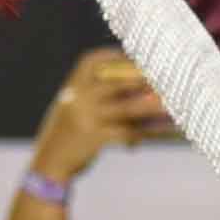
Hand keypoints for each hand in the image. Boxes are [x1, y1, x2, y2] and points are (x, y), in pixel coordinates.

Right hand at [28, 47, 175, 184]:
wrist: (48, 162)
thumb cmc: (69, 130)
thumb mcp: (76, 105)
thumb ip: (100, 93)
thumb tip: (142, 85)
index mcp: (72, 85)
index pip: (95, 61)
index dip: (119, 57)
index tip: (141, 56)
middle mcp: (78, 97)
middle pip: (117, 82)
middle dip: (143, 78)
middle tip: (168, 77)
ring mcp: (85, 118)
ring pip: (127, 108)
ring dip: (152, 106)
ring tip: (172, 104)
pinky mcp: (94, 139)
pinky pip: (127, 132)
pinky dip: (146, 132)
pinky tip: (163, 132)